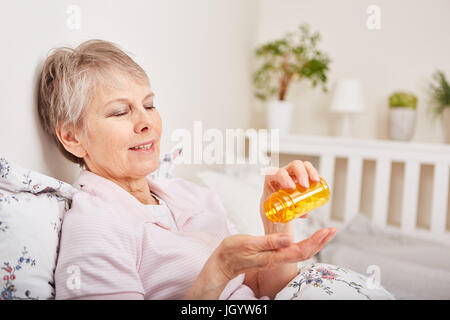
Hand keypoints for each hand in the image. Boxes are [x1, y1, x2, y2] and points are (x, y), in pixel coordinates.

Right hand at [212, 228, 336, 281]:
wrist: (224, 263)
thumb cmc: (233, 252)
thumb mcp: (248, 244)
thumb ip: (268, 242)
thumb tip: (289, 238)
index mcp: (273, 256)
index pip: (300, 251)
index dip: (316, 241)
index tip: (326, 231)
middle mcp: (278, 258)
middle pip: (305, 252)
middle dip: (320, 241)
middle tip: (332, 230)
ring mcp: (276, 257)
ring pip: (301, 251)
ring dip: (315, 242)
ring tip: (325, 232)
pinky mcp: (273, 254)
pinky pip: (293, 249)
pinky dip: (304, 242)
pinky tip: (307, 236)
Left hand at [260, 160, 320, 225]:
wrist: (275, 206)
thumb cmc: (272, 207)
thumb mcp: (272, 211)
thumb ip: (282, 215)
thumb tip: (297, 216)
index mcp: (271, 178)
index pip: (277, 173)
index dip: (284, 178)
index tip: (291, 188)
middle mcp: (283, 173)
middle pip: (293, 165)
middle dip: (301, 173)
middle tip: (305, 186)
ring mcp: (293, 173)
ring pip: (303, 165)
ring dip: (310, 171)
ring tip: (316, 182)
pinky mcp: (301, 176)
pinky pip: (309, 170)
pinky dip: (314, 174)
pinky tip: (318, 182)